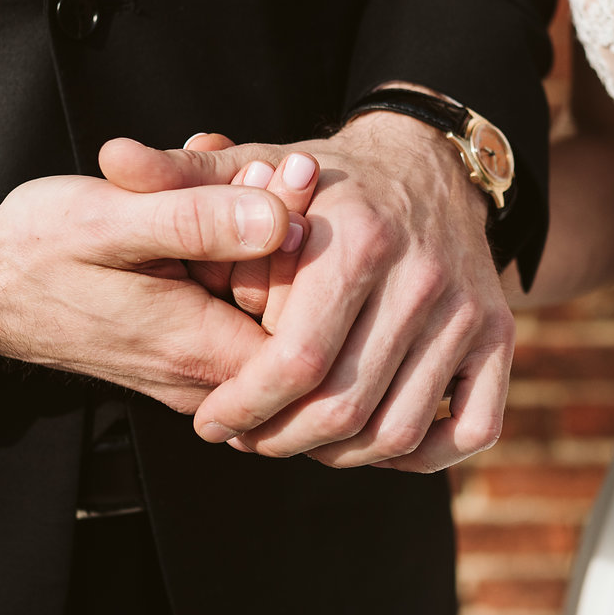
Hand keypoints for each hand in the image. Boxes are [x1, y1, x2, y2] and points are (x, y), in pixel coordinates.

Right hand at [0, 173, 296, 413]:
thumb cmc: (35, 250)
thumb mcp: (111, 220)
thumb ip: (198, 223)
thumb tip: (282, 219)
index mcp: (198, 350)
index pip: (308, 319)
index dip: (312, 242)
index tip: (289, 170)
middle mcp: (204, 376)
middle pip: (294, 308)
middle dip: (286, 222)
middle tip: (264, 158)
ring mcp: (194, 367)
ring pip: (263, 298)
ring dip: (257, 226)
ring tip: (229, 167)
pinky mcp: (183, 347)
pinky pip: (231, 296)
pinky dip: (228, 242)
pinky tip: (204, 193)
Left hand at [119, 114, 515, 472]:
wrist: (428, 165)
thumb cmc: (326, 181)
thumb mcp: (257, 168)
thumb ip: (185, 177)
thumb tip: (113, 158)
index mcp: (357, 241)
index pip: (293, 361)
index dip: (243, 407)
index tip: (210, 422)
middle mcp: (423, 278)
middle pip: (343, 407)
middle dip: (281, 441)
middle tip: (246, 440)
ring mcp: (469, 312)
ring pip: (399, 431)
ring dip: (339, 456)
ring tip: (296, 440)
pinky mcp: (500, 337)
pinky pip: (468, 430)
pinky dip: (419, 455)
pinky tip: (369, 440)